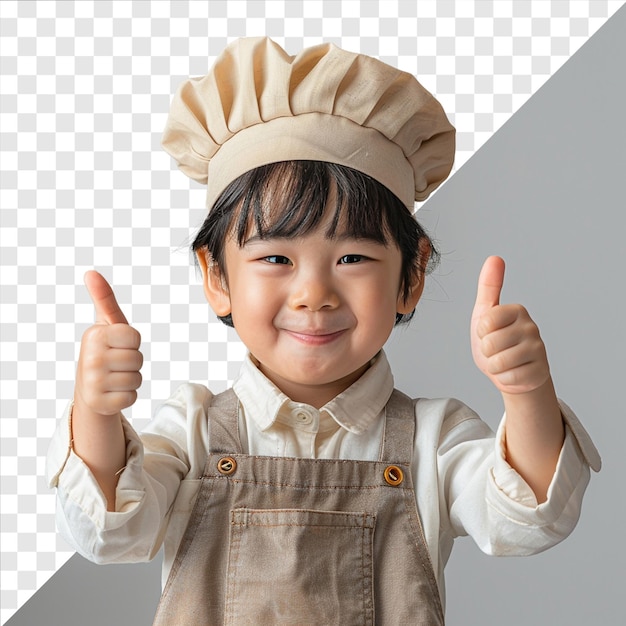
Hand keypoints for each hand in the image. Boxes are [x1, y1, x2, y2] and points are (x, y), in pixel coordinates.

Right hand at [75, 271, 142, 415]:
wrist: (89, 387)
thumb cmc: (105, 350)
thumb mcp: (107, 323)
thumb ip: (104, 298)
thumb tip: (91, 272)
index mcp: (94, 335)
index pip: (134, 337)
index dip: (132, 342)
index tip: (118, 344)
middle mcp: (90, 358)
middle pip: (138, 359)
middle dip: (133, 362)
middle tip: (116, 363)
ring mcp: (93, 382)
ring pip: (136, 379)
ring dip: (131, 379)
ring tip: (114, 376)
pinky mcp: (99, 403)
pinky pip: (131, 397)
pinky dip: (127, 396)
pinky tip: (113, 392)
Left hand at [471, 256, 549, 394]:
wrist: (510, 371)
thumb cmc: (495, 340)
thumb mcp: (485, 312)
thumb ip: (489, 286)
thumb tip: (495, 258)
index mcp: (517, 310)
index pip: (485, 322)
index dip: (481, 332)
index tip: (488, 332)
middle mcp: (531, 327)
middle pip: (490, 344)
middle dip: (486, 351)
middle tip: (496, 349)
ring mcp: (538, 350)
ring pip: (499, 362)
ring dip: (494, 366)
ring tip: (503, 360)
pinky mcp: (540, 371)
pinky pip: (509, 378)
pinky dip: (504, 379)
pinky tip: (512, 372)